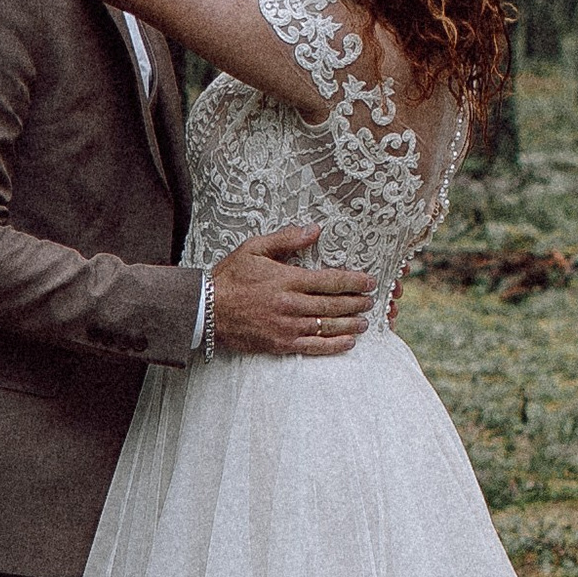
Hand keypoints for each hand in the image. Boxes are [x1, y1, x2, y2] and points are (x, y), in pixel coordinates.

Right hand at [208, 227, 373, 357]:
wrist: (206, 310)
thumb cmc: (230, 277)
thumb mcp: (254, 248)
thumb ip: (287, 239)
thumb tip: (315, 229)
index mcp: (286, 280)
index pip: (329, 280)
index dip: (353, 282)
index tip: (369, 282)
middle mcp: (290, 305)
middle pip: (333, 304)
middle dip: (356, 302)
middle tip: (370, 301)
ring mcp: (286, 327)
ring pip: (327, 326)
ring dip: (350, 324)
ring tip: (364, 321)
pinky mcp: (280, 344)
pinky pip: (313, 347)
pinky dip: (334, 345)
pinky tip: (348, 342)